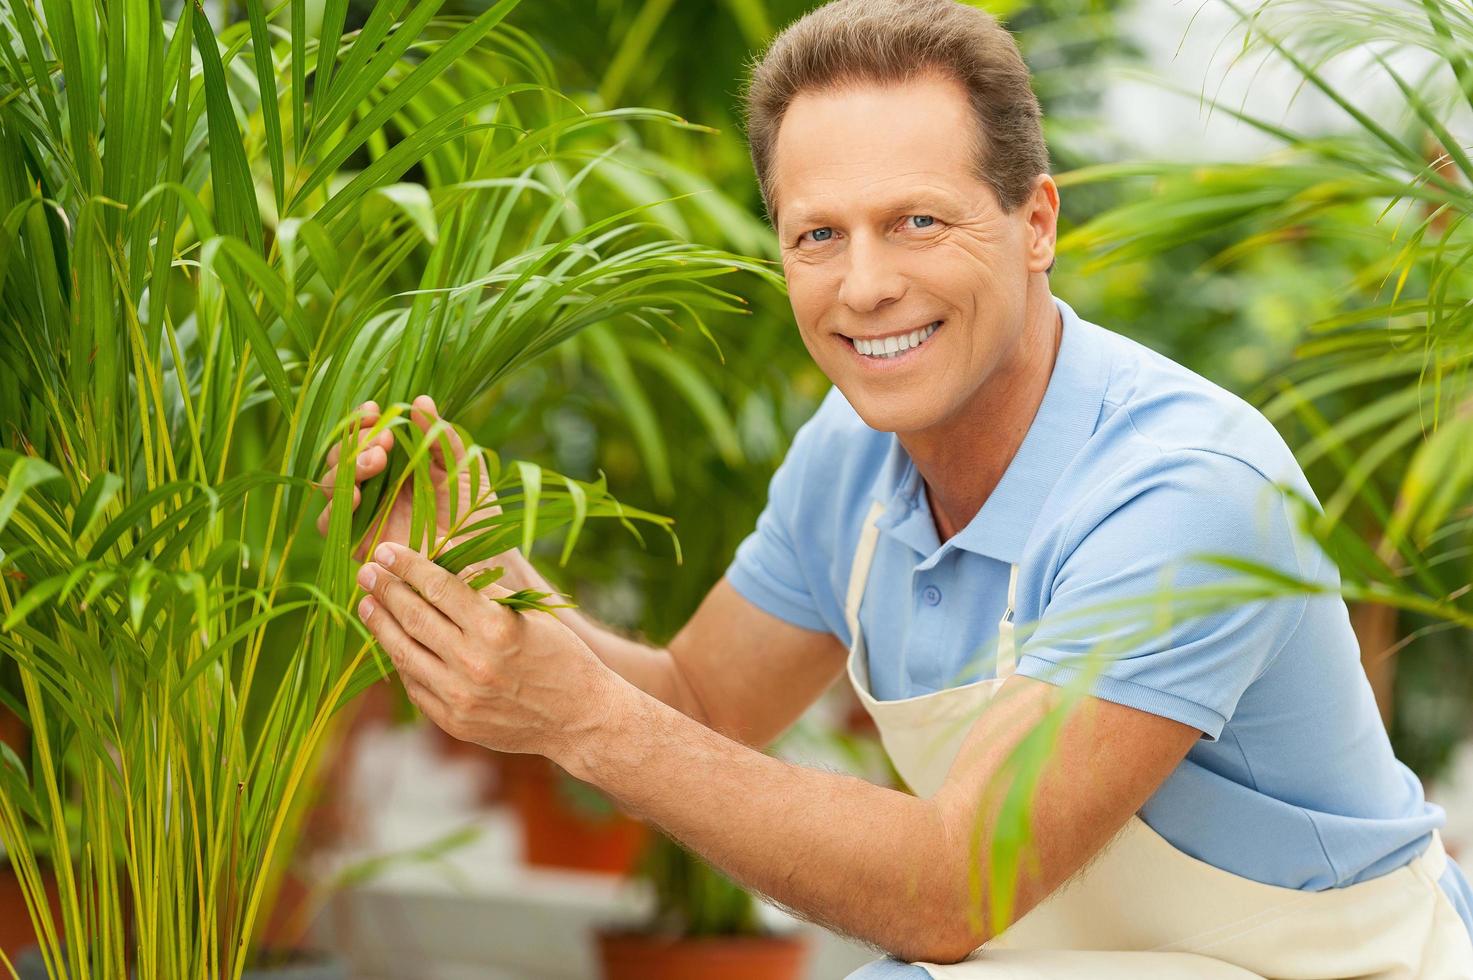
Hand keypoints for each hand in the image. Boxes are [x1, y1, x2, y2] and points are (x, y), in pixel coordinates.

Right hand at [316, 395, 530, 585]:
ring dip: (347, 467)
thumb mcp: (463, 466)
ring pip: (333, 484)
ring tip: (376, 461)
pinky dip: (337, 505)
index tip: (373, 409)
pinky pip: (331, 522)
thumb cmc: (476, 511)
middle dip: (356, 442)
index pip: (366, 435)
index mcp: (396, 463)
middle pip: (343, 456)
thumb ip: (441, 436)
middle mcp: (375, 486)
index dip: (362, 421)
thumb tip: (421, 400)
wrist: (482, 557)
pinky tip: (358, 495)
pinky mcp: (359, 541)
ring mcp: (365, 513)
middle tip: (382, 440)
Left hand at [354, 542, 617, 759]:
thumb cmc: (562, 656)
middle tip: (365, 571)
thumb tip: (442, 563)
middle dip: (385, 589)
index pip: (439, 586)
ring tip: (366, 603)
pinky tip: (392, 642)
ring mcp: (460, 696)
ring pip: (405, 652)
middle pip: (414, 616)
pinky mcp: (454, 721)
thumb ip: (486, 592)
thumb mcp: (532, 613)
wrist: (580, 718)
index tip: (385, 550)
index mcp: (497, 627)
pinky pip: (415, 685)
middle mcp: (474, 662)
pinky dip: (401, 660)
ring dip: (380, 625)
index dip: (408, 565)